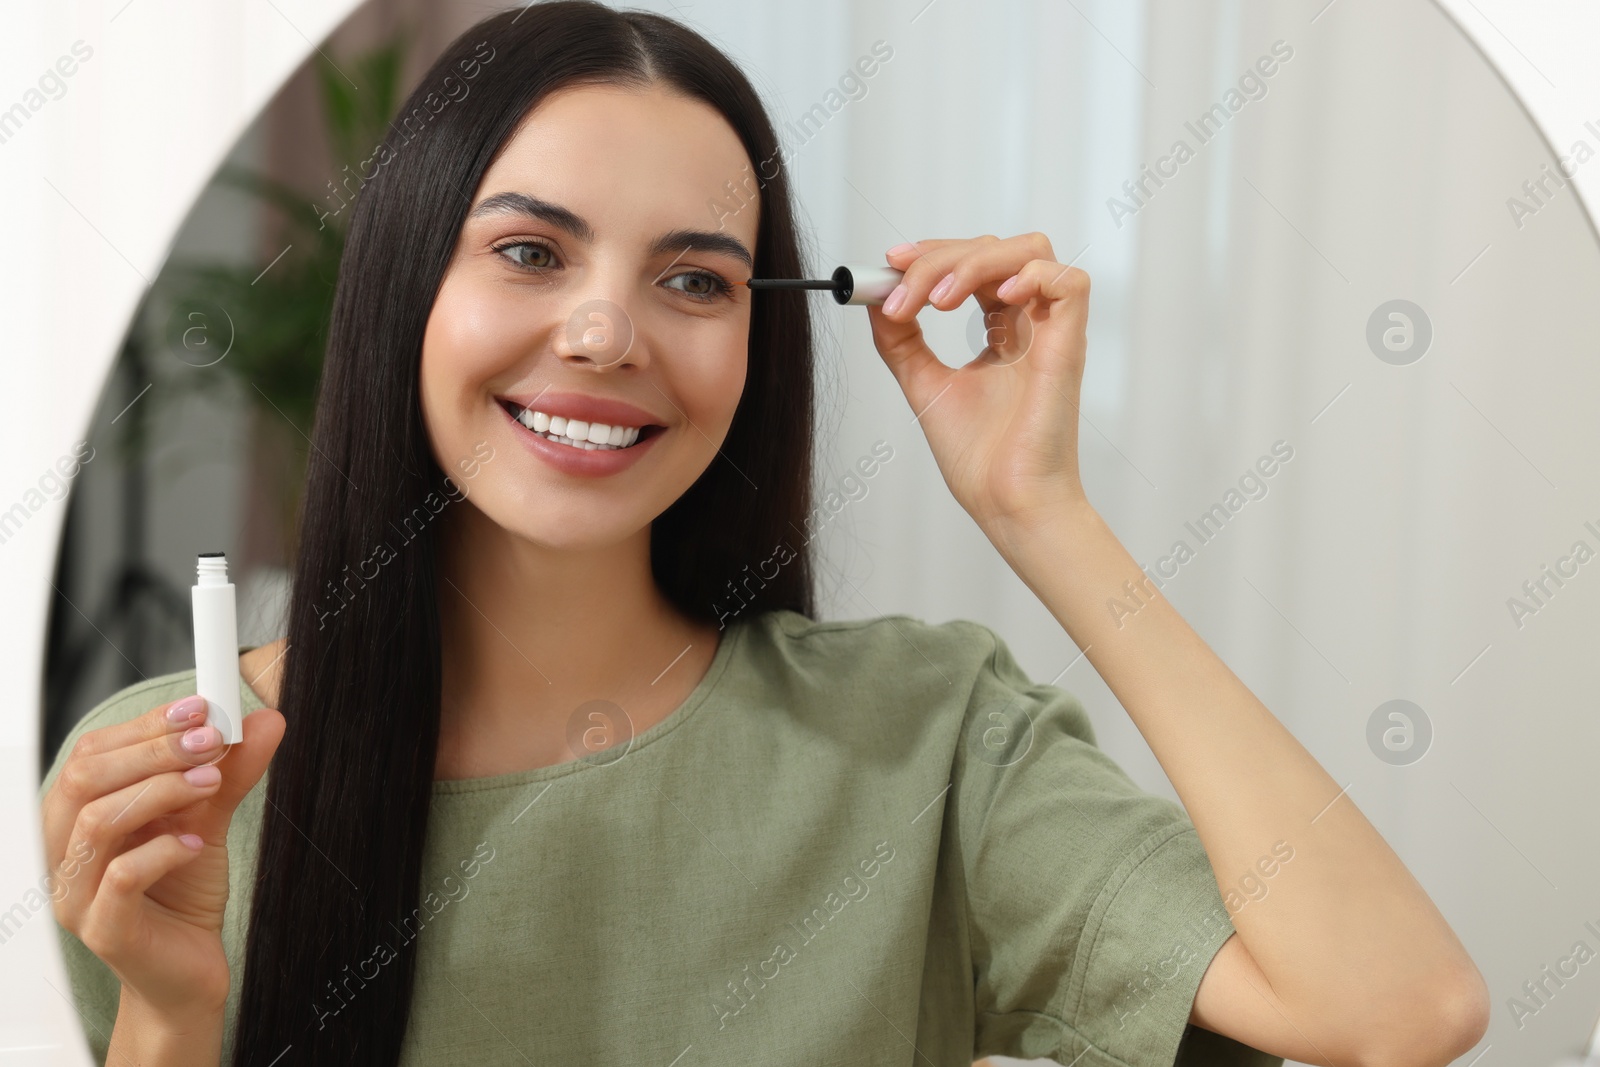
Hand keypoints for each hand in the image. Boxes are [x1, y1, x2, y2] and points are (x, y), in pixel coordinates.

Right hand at [41, 695, 284, 1024]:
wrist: (191, 965)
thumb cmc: (183, 890)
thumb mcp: (207, 818)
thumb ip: (229, 771)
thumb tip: (264, 721)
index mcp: (78, 816)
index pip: (92, 753)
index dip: (145, 725)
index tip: (201, 708)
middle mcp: (66, 852)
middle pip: (85, 778)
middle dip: (154, 750)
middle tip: (211, 739)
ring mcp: (77, 893)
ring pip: (96, 821)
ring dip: (160, 789)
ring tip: (211, 782)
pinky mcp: (104, 929)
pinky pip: (121, 877)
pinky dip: (164, 849)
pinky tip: (196, 843)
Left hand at [866, 233, 1092, 542]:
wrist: (1006, 503)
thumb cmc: (980, 459)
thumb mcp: (925, 386)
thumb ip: (901, 342)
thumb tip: (874, 299)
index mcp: (1002, 331)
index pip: (972, 264)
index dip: (932, 253)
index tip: (890, 264)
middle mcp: (1029, 324)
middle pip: (993, 249)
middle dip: (938, 258)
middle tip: (901, 291)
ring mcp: (1052, 333)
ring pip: (1030, 250)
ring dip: (974, 262)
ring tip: (936, 302)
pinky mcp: (1069, 346)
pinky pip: (1070, 282)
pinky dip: (1031, 275)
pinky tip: (995, 299)